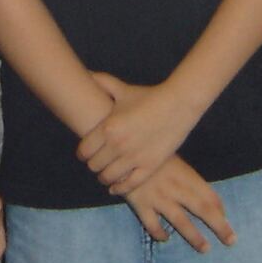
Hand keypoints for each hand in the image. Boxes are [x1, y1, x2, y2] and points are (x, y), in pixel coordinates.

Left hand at [76, 73, 201, 195]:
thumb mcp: (122, 89)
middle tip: (97, 162)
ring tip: (106, 173)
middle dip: (94, 164)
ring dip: (104, 177)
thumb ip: (102, 82)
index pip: (83, 151)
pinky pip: (128, 185)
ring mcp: (133, 158)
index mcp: (107, 128)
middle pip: (94, 165)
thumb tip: (87, 74)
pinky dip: (119, 188)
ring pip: (108, 177)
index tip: (86, 153)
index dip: (83, 153)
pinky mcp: (149, 167)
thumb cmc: (148, 96)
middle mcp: (117, 145)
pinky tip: (116, 187)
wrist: (178, 104)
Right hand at [121, 154, 235, 252]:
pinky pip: (152, 223)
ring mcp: (158, 196)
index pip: (208, 193)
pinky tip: (164, 238)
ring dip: (194, 236)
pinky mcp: (140, 203)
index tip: (226, 218)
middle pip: (203, 209)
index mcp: (185, 174)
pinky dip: (159, 233)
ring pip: (180, 221)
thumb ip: (184, 173)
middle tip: (231, 241)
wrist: (120, 147)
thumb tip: (196, 189)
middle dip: (219, 226)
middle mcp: (175, 187)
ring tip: (205, 248)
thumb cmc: (148, 149)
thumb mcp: (170, 155)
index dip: (220, 207)